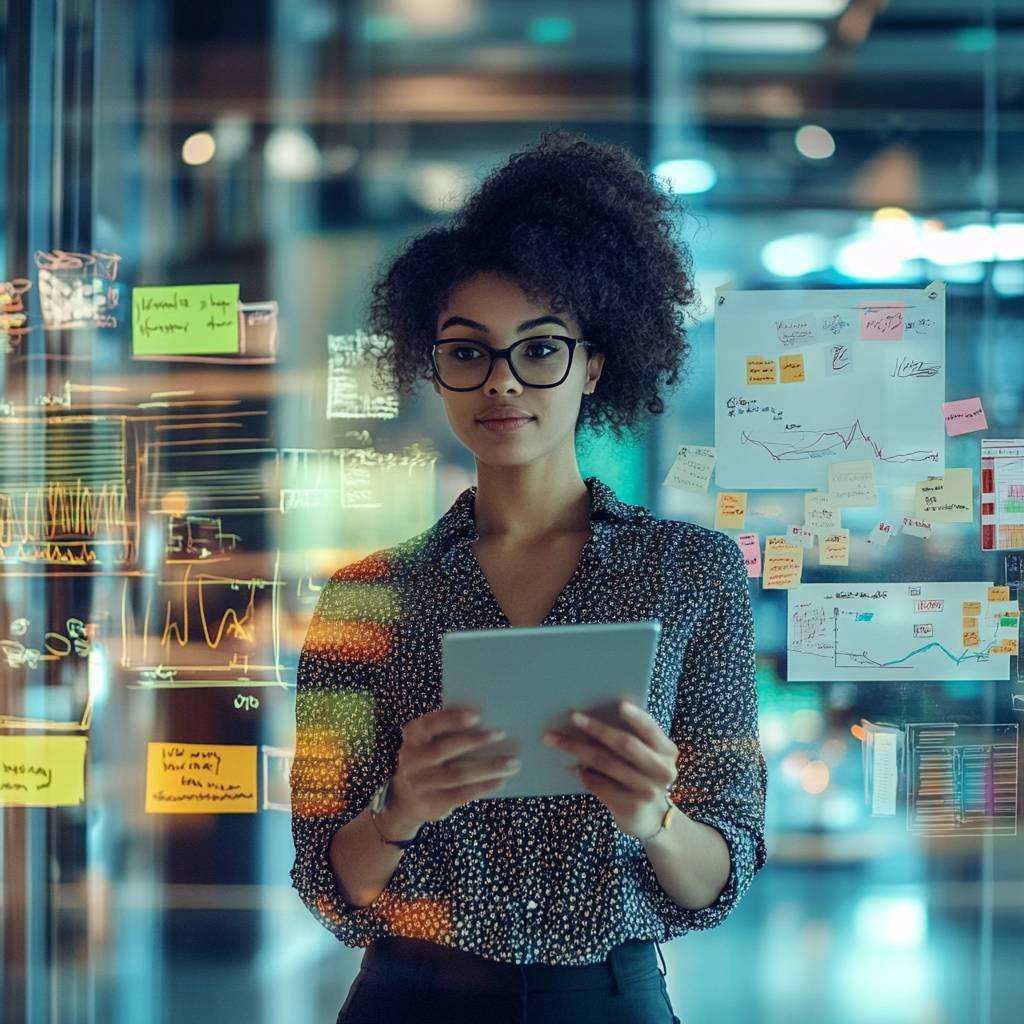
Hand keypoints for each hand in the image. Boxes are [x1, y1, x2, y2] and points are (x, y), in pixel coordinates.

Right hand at [389, 707, 519, 830]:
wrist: (402, 800)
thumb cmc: (426, 759)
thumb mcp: (426, 742)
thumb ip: (445, 732)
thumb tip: (485, 721)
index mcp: (411, 737)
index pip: (429, 724)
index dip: (451, 719)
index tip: (477, 716)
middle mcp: (411, 761)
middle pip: (444, 750)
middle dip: (474, 741)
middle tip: (501, 733)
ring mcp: (419, 785)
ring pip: (457, 775)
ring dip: (487, 768)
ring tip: (512, 763)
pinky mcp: (430, 804)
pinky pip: (460, 795)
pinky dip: (482, 787)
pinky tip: (500, 780)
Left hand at [543, 701, 678, 839]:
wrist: (652, 819)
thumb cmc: (644, 777)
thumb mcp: (649, 758)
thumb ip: (635, 740)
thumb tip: (593, 719)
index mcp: (667, 752)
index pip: (651, 730)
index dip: (637, 718)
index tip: (619, 706)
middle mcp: (661, 770)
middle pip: (624, 744)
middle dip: (596, 728)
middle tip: (574, 717)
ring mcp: (647, 791)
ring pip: (606, 763)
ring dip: (578, 749)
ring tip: (557, 740)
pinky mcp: (630, 806)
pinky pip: (600, 784)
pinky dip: (585, 774)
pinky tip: (575, 769)